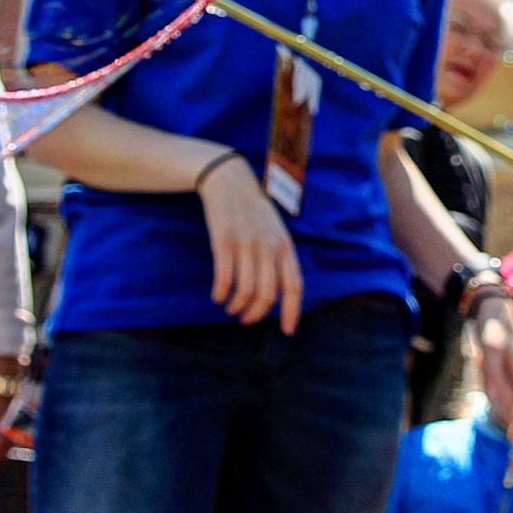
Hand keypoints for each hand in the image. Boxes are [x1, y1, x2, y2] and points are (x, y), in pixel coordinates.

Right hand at [197, 154, 303, 332]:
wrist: (229, 181)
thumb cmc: (253, 210)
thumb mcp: (275, 231)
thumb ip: (279, 258)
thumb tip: (279, 293)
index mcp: (285, 246)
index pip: (294, 286)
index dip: (293, 312)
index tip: (288, 331)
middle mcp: (269, 247)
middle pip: (268, 295)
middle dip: (257, 314)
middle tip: (245, 319)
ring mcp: (247, 244)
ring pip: (246, 291)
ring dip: (236, 306)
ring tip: (230, 307)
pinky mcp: (224, 242)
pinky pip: (224, 278)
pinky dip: (220, 293)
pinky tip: (217, 296)